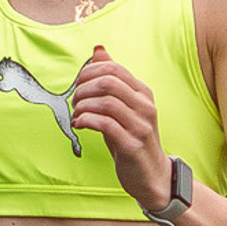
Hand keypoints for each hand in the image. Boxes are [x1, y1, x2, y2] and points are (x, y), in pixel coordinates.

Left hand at [72, 45, 170, 210]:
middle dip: (83, 89)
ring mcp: (140, 125)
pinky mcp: (132, 145)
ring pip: (105, 102)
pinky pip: (105, 124)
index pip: (114, 69)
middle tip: (75, 101)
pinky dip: (87, 121)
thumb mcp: (123, 106)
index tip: (78, 84)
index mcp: (143, 93)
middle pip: (108, 83)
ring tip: (77, 114)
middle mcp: (145, 106)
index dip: (90, 72)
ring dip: (83, 106)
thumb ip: (112, 80)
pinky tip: (80, 125)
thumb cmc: (132, 138)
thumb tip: (98, 50)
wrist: (151, 175)